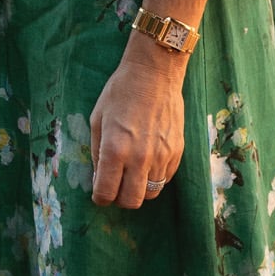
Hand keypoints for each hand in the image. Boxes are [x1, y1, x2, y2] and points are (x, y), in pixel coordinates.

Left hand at [90, 36, 185, 209]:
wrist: (154, 75)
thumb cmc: (120, 93)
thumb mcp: (97, 119)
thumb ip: (97, 152)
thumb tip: (99, 177)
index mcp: (115, 149)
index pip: (107, 192)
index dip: (100, 198)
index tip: (99, 195)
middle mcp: (140, 158)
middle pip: (132, 201)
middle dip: (120, 199)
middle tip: (115, 187)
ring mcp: (162, 157)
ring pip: (151, 193)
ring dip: (139, 189)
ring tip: (132, 174)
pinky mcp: (177, 152)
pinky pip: (166, 179)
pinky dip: (154, 178)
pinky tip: (147, 162)